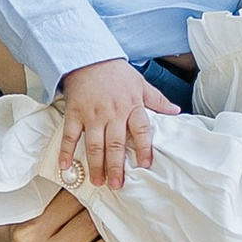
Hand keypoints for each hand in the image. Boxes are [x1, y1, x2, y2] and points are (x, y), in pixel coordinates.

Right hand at [0, 191, 119, 241]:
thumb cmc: (18, 227)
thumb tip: (84, 176)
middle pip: (91, 226)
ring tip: (103, 233)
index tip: (91, 188)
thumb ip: (47, 192)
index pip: (74, 202)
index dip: (87, 192)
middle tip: (103, 209)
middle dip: (99, 214)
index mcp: (29, 232)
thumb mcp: (22, 205)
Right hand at [57, 58, 172, 190]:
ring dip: (95, 165)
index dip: (144, 148)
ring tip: (98, 182)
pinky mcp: (74, 114)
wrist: (88, 56)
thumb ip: (157, 100)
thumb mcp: (140, 83)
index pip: (141, 130)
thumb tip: (176, 111)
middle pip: (115, 144)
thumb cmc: (116, 72)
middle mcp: (112, 113)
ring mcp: (92, 115)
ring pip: (94, 144)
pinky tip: (65, 167)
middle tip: (117, 184)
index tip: (145, 165)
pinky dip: (65, 151)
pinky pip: (69, 135)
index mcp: (131, 106)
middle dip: (116, 166)